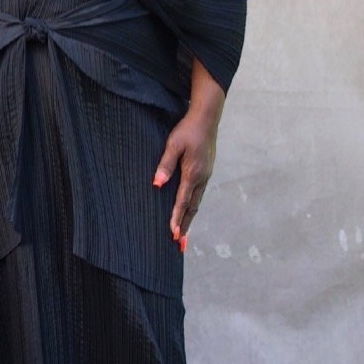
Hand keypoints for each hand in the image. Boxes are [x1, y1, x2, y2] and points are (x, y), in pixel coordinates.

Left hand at [153, 64, 224, 251]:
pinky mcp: (205, 172)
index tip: (173, 234)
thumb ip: (164, 164)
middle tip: (179, 245)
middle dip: (185, 226)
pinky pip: (198, 195)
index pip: (183, 201)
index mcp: (193, 173)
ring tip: (182, 235)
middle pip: (193, 208)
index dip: (177, 219)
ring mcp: (206, 176)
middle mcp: (202, 178)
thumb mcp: (173, 144)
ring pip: (196, 203)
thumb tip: (157, 184)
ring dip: (189, 219)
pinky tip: (187, 212)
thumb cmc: (187, 130)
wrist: (207, 118)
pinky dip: (192, 207)